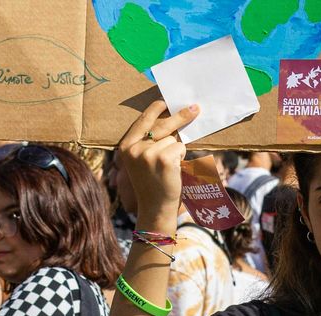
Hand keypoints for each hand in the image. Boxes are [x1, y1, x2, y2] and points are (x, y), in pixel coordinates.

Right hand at [116, 100, 199, 219]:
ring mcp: (148, 153)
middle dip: (180, 115)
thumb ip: (149, 143)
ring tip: (169, 168)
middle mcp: (134, 148)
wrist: (155, 208)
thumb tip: (170, 121)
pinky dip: (182, 157)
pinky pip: (180, 147)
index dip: (154, 110)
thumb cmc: (153, 184)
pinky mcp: (163, 159)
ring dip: (177, 150)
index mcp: (125, 147)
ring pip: (173, 139)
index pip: (141, 121)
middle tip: (195, 108)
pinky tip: (174, 170)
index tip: (165, 101)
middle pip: (161, 124)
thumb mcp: (142, 162)